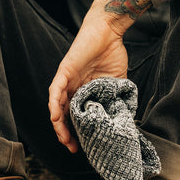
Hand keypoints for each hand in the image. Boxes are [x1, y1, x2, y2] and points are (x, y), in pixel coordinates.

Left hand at [48, 0, 151, 151]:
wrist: (109, 31)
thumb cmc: (112, 52)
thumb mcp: (117, 82)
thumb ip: (116, 97)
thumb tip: (125, 116)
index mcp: (84, 91)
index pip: (77, 116)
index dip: (78, 132)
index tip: (83, 147)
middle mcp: (72, 88)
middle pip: (64, 115)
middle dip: (66, 133)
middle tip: (72, 148)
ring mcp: (67, 80)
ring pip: (57, 106)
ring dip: (58, 124)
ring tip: (63, 138)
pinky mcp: (64, 71)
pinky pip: (55, 90)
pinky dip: (54, 104)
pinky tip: (55, 117)